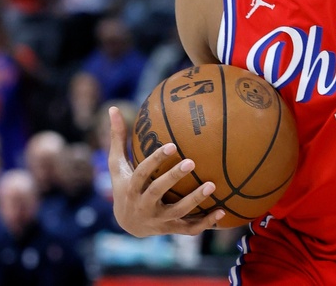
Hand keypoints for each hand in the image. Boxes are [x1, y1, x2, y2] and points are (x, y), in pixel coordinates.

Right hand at [107, 105, 224, 236]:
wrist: (127, 224)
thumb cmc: (124, 186)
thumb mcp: (118, 165)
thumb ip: (118, 138)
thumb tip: (112, 108)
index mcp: (131, 189)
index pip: (142, 173)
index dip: (155, 161)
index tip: (172, 145)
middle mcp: (143, 205)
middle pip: (157, 192)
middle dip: (173, 178)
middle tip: (191, 161)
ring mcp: (158, 220)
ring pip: (177, 212)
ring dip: (195, 200)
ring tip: (212, 185)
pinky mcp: (171, 229)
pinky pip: (189, 229)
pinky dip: (206, 222)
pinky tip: (223, 212)